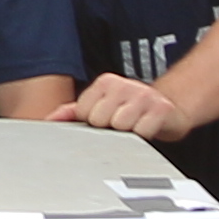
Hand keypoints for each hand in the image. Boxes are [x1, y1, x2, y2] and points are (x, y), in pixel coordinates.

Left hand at [69, 71, 183, 141]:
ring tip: (133, 126)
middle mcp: (123, 84)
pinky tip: (146, 129)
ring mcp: (143, 95)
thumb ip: (73, 112)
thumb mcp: (101, 106)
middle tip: (121, 124)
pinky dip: (144, 136)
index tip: (106, 120)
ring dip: (127, 134)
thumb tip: (48, 119)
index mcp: (105, 82)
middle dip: (109, 129)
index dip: (93, 123)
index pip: (83, 113)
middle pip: (99, 120)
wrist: (170, 110)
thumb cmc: (131, 110)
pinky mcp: (161, 108)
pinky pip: (142, 132)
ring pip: (120, 126)